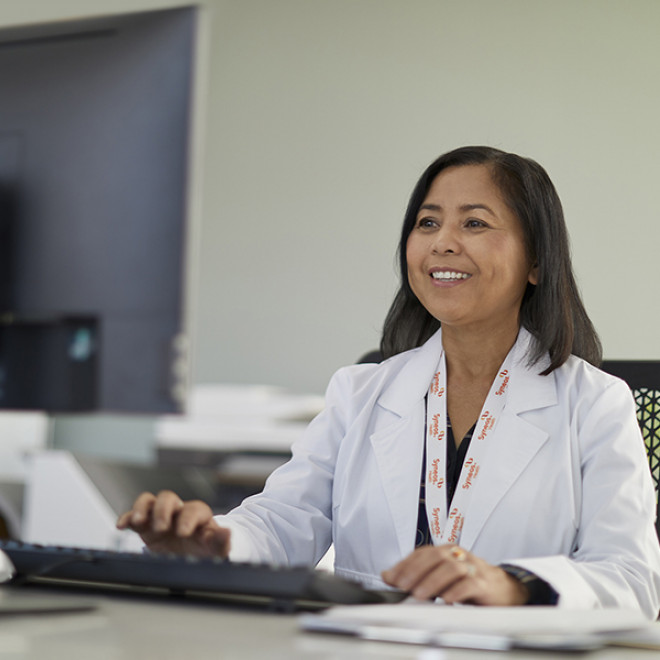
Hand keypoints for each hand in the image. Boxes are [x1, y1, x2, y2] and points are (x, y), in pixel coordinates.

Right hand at [116, 490, 230, 557]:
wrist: (192, 556)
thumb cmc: (205, 550)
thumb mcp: (215, 550)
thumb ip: (221, 542)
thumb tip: (227, 533)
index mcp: (198, 517)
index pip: (195, 509)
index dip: (189, 518)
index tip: (183, 532)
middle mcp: (178, 512)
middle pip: (169, 498)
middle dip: (163, 510)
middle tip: (162, 527)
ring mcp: (161, 517)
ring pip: (150, 500)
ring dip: (142, 508)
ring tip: (138, 522)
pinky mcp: (146, 525)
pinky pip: (134, 515)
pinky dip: (126, 517)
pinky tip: (121, 526)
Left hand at [381, 544, 528, 605]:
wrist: (504, 588)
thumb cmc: (469, 581)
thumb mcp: (441, 575)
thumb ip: (417, 574)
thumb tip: (388, 576)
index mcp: (446, 551)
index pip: (422, 553)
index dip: (405, 564)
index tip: (391, 579)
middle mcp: (459, 555)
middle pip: (435, 557)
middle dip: (416, 571)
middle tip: (403, 587)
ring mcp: (473, 568)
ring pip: (451, 568)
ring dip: (432, 581)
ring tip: (419, 596)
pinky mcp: (485, 584)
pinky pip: (470, 584)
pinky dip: (456, 591)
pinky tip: (446, 600)